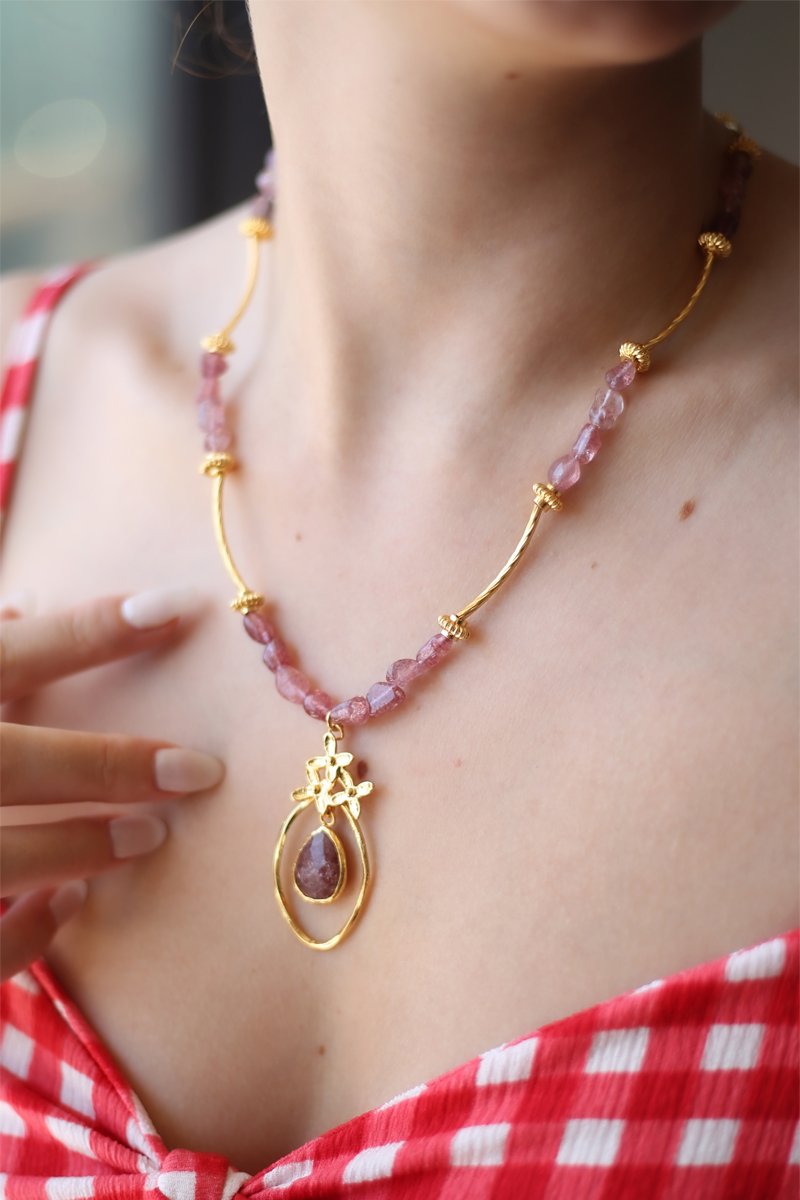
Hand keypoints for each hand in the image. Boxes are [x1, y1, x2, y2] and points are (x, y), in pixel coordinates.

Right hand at [0, 588, 223, 981]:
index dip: (92, 629)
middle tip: (198, 770)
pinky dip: (25, 933)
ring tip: (149, 839)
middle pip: (13, 761)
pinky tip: (71, 905)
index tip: (180, 606)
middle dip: (108, 766)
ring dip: (79, 848)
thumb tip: (25, 607)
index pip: (7, 654)